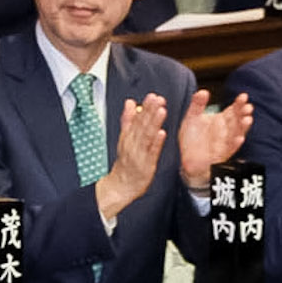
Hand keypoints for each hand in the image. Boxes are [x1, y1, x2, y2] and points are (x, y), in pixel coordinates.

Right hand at [95, 95, 168, 220]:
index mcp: (128, 137)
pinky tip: (162, 134)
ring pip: (146, 136)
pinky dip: (156, 143)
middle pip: (141, 125)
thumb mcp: (124, 138)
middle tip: (158, 99)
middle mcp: (132, 144)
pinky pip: (150, 153)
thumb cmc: (125, 162)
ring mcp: (138, 154)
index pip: (136, 119)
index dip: (144, 108)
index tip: (152, 96)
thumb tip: (130, 103)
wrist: (120, 186)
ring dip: (153, 123)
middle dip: (149, 111)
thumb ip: (128, 120)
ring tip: (161, 111)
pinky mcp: (145, 165)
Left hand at [176, 92, 252, 190]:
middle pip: (237, 120)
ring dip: (243, 127)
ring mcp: (225, 143)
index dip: (239, 104)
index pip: (233, 110)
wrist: (187, 159)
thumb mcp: (192, 118)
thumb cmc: (192, 138)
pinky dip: (234, 144)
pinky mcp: (220, 155)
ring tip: (247, 120)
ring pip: (237, 134)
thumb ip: (197, 105)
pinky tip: (239, 138)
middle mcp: (227, 130)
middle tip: (248, 107)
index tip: (243, 96)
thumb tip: (203, 91)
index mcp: (222, 120)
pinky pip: (229, 149)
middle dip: (243, 114)